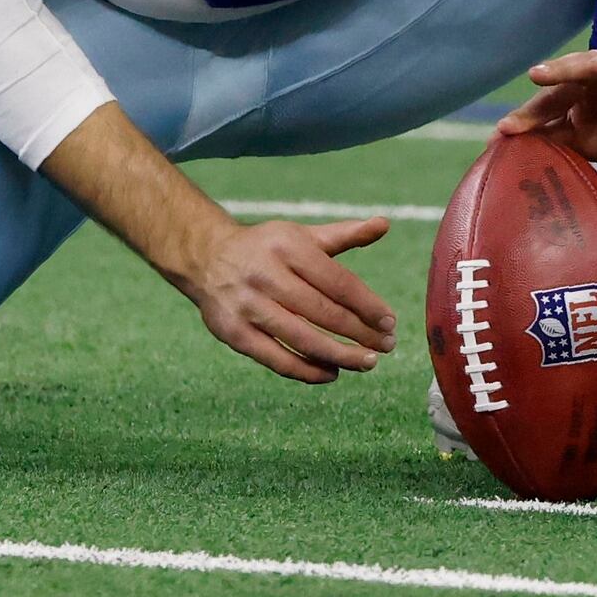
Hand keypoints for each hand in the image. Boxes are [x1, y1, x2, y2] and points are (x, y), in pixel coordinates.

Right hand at [184, 212, 398, 382]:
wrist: (206, 258)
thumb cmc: (266, 248)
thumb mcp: (302, 235)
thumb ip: (344, 234)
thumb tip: (385, 224)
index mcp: (288, 246)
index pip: (338, 282)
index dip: (367, 305)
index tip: (390, 322)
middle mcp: (266, 275)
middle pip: (323, 312)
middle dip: (360, 333)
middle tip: (387, 346)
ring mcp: (248, 306)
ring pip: (303, 339)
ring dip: (340, 355)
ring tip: (368, 362)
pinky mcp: (234, 333)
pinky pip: (277, 359)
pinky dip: (307, 370)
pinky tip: (332, 373)